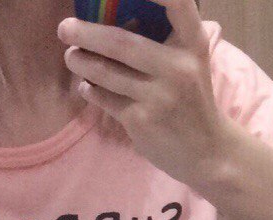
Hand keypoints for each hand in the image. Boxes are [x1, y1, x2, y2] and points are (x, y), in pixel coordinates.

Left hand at [57, 0, 230, 188]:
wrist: (207, 151)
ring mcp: (159, 96)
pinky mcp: (142, 121)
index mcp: (193, 43)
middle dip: (86, 34)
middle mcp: (178, 67)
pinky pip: (106, 99)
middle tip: (64, 28)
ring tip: (71, 57)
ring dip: (82, 62)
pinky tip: (87, 86)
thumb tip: (111, 18)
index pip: (177, 2)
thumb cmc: (191, 98)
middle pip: (122, 43)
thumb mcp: (190, 61)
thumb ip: (163, 39)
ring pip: (107, 73)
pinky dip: (91, 90)